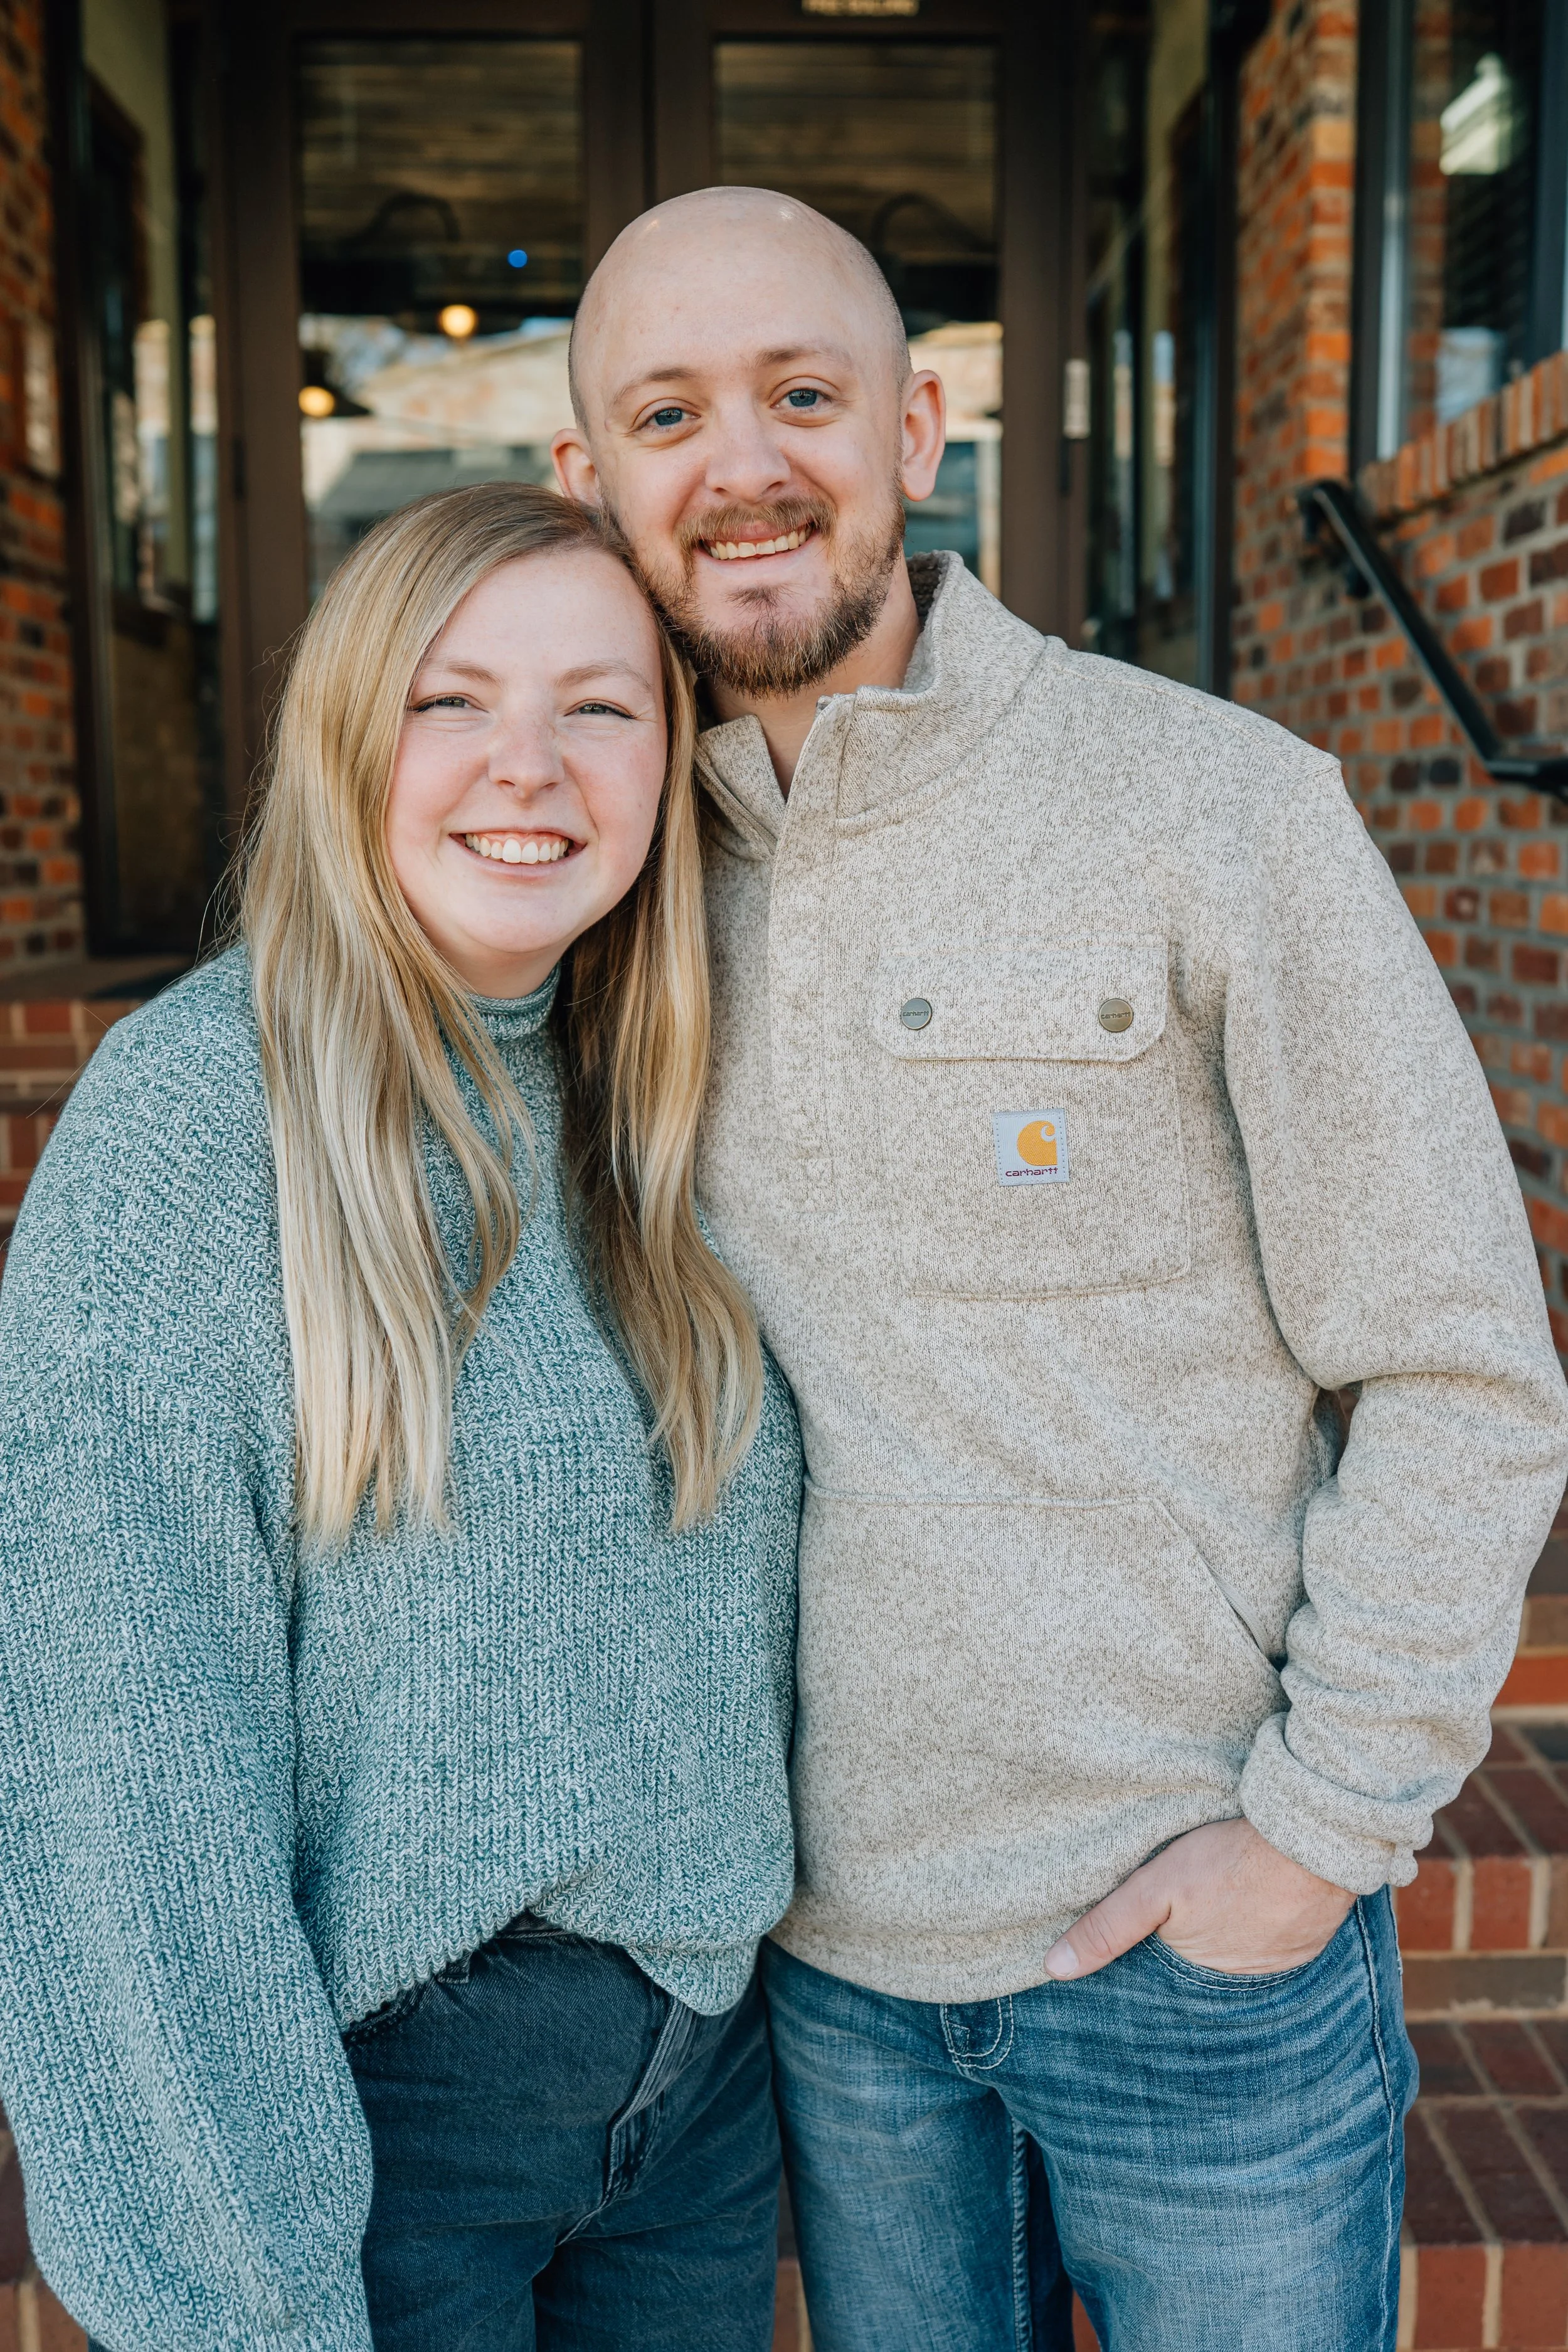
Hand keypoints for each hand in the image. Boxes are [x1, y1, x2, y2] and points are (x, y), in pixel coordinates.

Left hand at [1042, 1819, 1355, 1979]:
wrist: (1311, 1838)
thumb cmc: (1229, 1860)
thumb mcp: (1155, 1887)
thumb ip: (1108, 1927)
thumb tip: (1053, 1969)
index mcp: (1199, 1977)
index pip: (1164, 1981)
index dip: (1153, 1962)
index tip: (1148, 1942)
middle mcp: (1241, 1985)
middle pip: (1201, 1972)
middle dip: (1190, 1956)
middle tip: (1191, 1917)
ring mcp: (1279, 1967)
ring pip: (1239, 1958)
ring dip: (1229, 1940)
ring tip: (1223, 1908)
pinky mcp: (1308, 1945)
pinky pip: (1276, 1945)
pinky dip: (1263, 1929)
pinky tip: (1257, 1901)